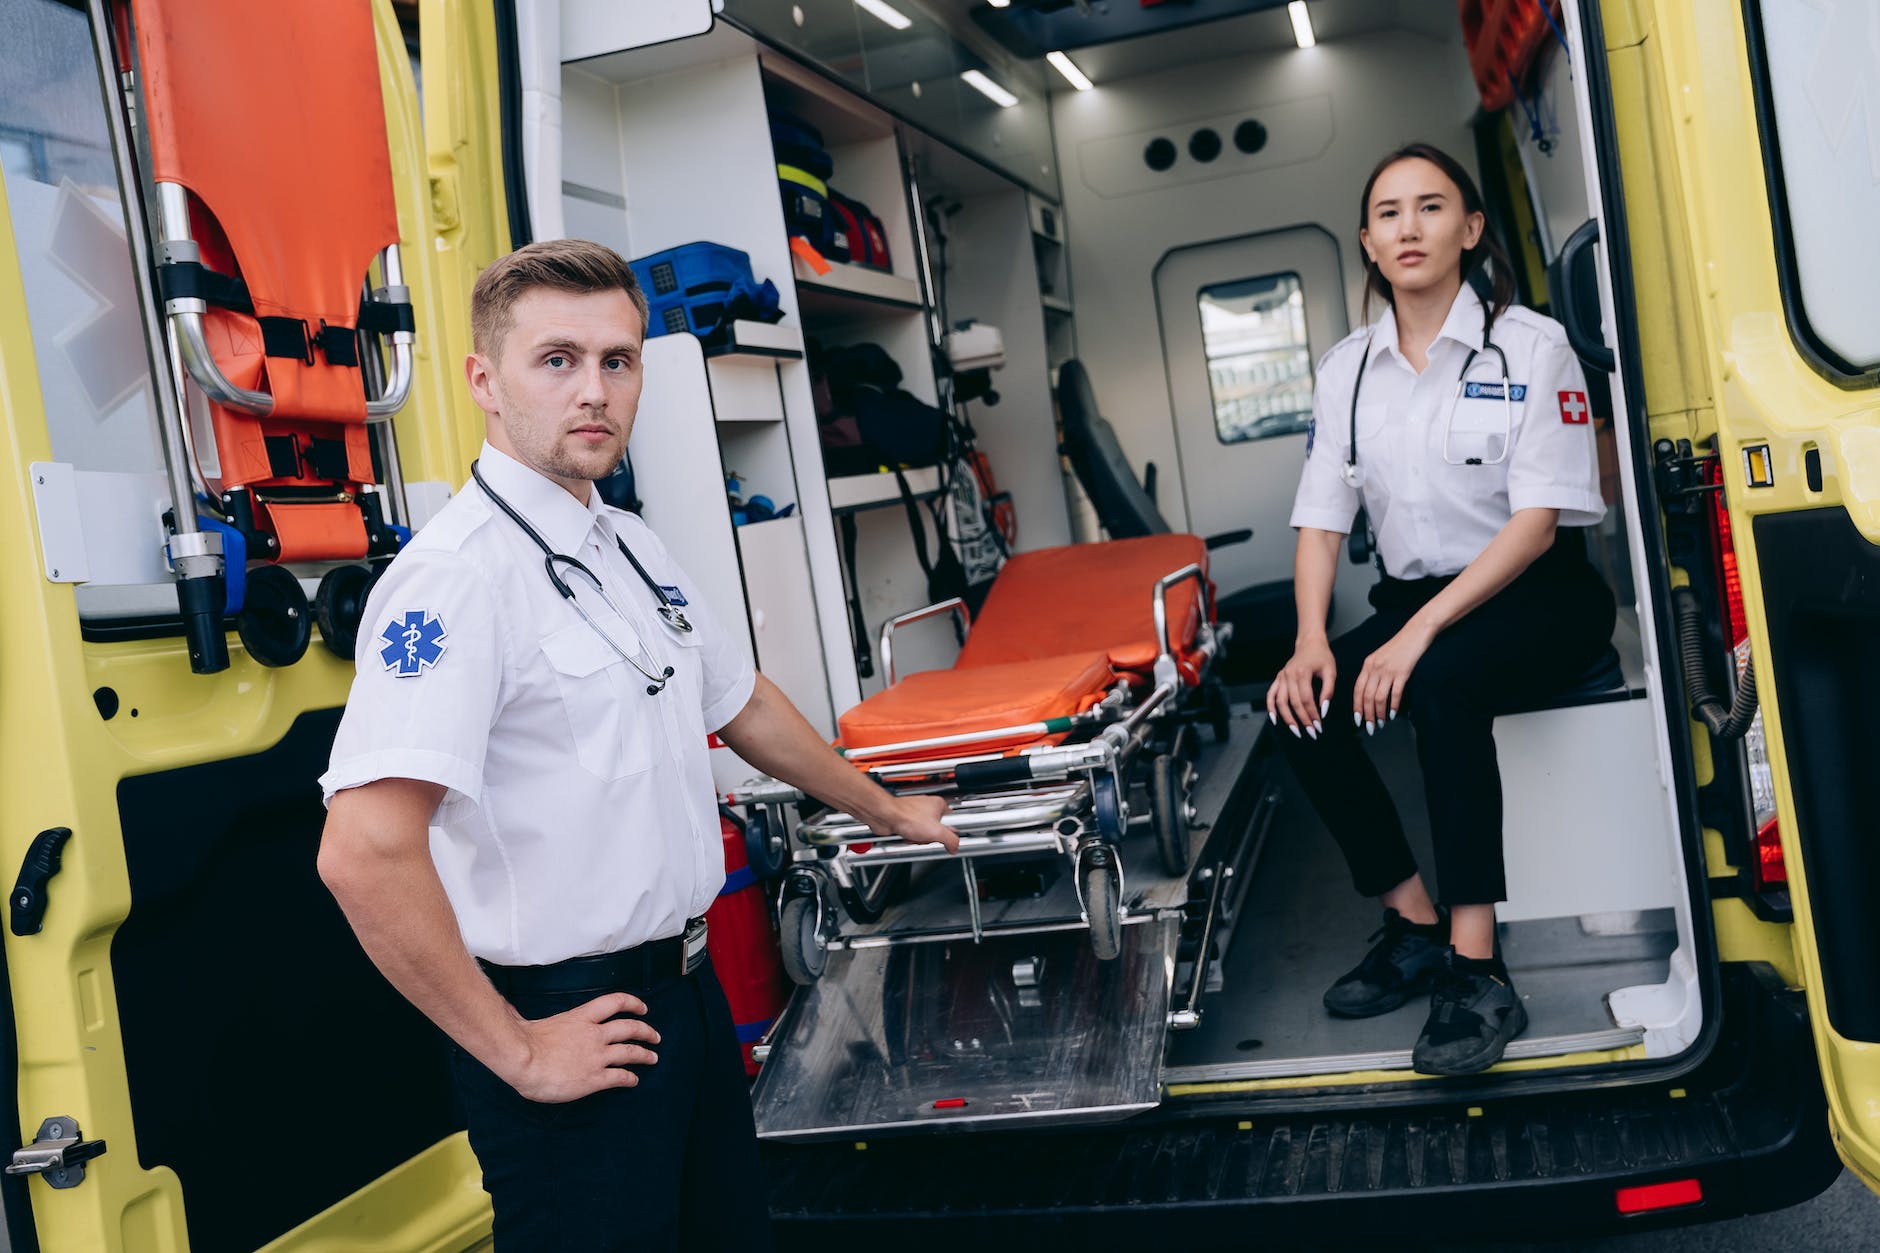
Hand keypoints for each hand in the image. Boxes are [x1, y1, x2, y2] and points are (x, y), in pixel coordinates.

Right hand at [501, 992, 660, 1102]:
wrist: (523, 1060)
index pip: (614, 1002)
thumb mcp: (528, 1022)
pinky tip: (633, 1081)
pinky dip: (630, 1078)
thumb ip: (525, 1016)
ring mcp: (597, 1056)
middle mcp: (594, 1034)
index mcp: (581, 1018)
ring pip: (631, 1052)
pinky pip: (620, 1076)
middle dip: (646, 1031)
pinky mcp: (595, 1077)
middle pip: (630, 1027)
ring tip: (652, 1058)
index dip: (632, 1003)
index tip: (642, 1007)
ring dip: (645, 1055)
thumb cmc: (521, 1043)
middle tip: (655, 1036)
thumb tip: (507, 1009)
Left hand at [866, 793, 956, 853]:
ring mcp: (916, 814)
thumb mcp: (936, 831)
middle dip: (930, 838)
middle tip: (926, 838)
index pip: (952, 821)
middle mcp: (927, 808)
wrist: (885, 817)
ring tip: (915, 837)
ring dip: (919, 839)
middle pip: (937, 830)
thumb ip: (951, 840)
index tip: (946, 838)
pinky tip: (907, 837)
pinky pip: (913, 834)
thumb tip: (955, 847)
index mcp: (938, 804)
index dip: (948, 832)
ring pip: (924, 833)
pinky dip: (910, 838)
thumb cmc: (906, 816)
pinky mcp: (906, 821)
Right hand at [1267, 639, 1334, 739]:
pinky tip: (1275, 720)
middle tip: (1311, 732)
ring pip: (1280, 702)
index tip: (1319, 726)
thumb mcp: (1331, 671)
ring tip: (1296, 731)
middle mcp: (1289, 675)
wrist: (1309, 643)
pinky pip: (1271, 695)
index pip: (1306, 700)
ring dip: (1287, 718)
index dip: (1312, 715)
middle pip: (1294, 703)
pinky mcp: (1278, 679)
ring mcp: (1281, 677)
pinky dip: (1271, 708)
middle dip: (1303, 720)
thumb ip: (1328, 691)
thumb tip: (1324, 710)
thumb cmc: (1322, 656)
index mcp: (1302, 673)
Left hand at [1353, 623, 1432, 731]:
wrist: (1416, 632)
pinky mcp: (1403, 672)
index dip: (1357, 707)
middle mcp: (1375, 668)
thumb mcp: (1380, 657)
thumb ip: (1373, 673)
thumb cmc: (1399, 647)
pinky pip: (1395, 693)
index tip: (1358, 719)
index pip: (1358, 690)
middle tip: (1370, 727)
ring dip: (1379, 713)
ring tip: (1381, 723)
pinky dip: (1393, 705)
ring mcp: (1389, 670)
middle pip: (1367, 697)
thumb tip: (1370, 693)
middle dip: (1367, 715)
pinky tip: (1393, 713)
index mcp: (1368, 665)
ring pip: (1379, 698)